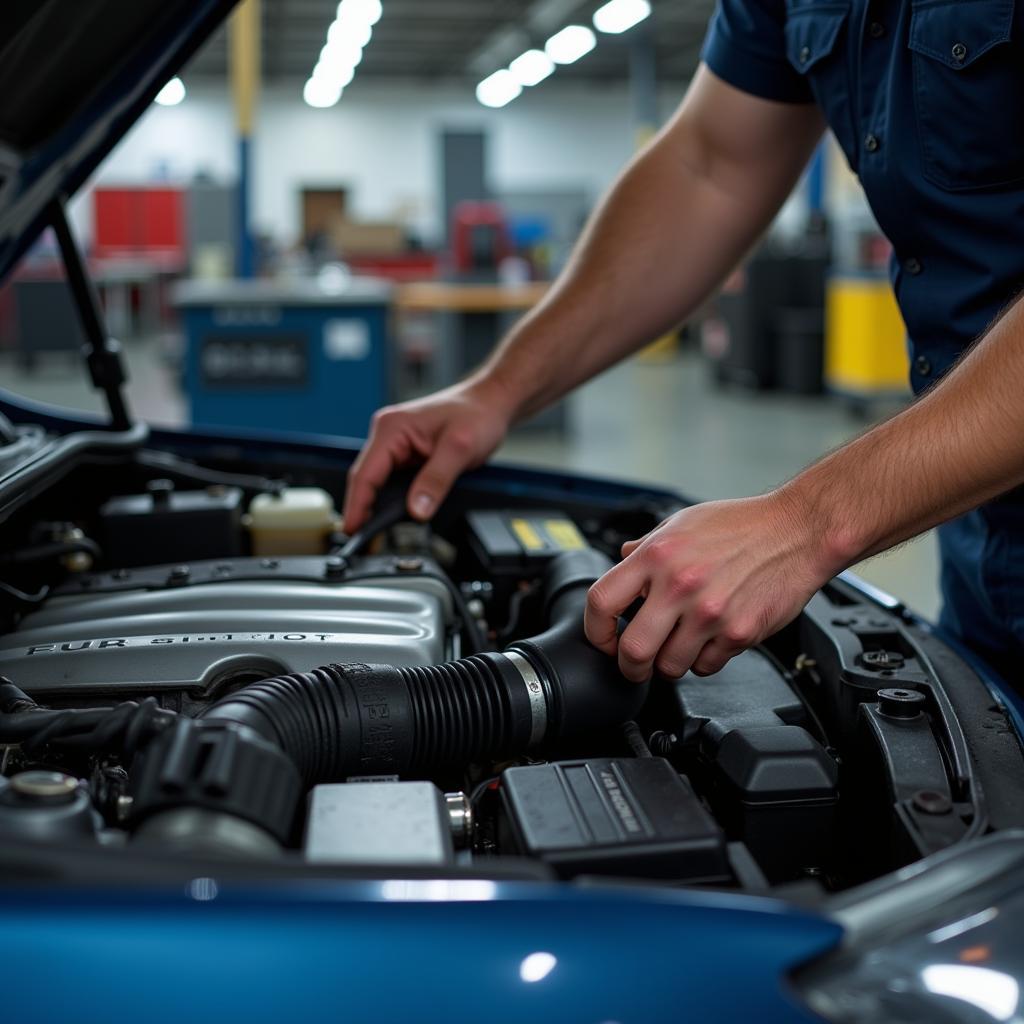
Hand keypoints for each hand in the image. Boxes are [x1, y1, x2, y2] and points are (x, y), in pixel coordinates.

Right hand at [343, 377, 514, 532]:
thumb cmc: (477, 415)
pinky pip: (392, 480)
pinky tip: (394, 514)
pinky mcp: (405, 452)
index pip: (364, 473)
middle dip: (363, 509)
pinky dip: (391, 498)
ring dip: (377, 504)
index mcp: (391, 427)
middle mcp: (388, 433)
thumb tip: (416, 510)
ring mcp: (395, 443)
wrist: (490, 404)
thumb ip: (436, 480)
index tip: (352, 529)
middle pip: (366, 479)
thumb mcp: (459, 449)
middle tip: (364, 539)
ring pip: (378, 481)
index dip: (356, 505)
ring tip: (376, 532)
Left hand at [584, 493, 839, 681]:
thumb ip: (647, 546)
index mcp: (657, 556)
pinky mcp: (739, 633)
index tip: (602, 637)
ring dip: (669, 663)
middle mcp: (679, 585)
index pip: (601, 602)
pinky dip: (704, 660)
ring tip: (679, 644)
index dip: (594, 629)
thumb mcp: (682, 523)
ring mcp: (710, 613)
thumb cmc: (743, 524)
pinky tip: (710, 638)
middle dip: (628, 665)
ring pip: (670, 667)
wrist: (798, 530)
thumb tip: (620, 560)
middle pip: (632, 651)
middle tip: (634, 663)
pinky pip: (707, 666)